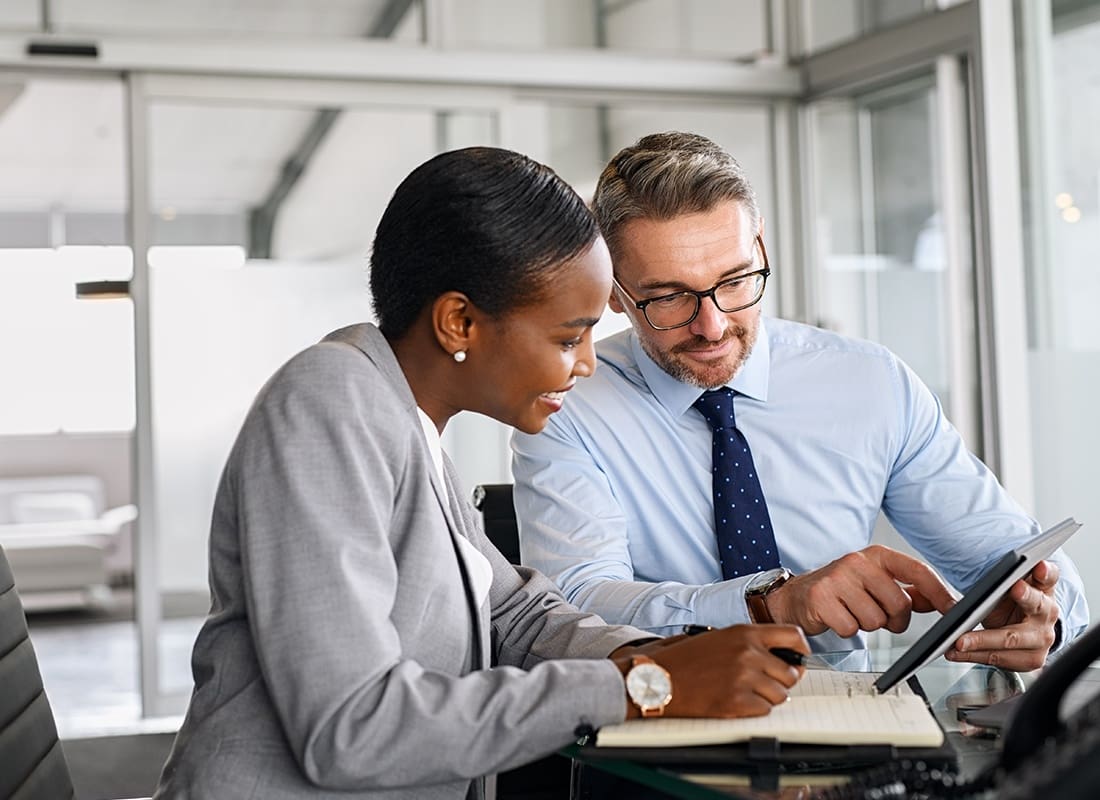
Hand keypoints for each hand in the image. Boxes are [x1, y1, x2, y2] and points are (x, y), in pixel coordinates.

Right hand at [612, 624, 809, 718]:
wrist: (657, 678)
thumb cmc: (685, 659)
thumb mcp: (719, 638)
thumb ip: (751, 643)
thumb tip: (785, 659)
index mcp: (744, 633)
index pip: (793, 635)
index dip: (801, 650)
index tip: (798, 659)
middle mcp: (748, 652)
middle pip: (791, 673)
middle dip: (781, 681)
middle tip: (764, 683)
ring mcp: (744, 678)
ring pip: (780, 695)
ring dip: (767, 698)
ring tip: (744, 692)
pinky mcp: (737, 701)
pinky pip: (765, 711)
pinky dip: (754, 710)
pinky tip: (735, 701)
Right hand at [764, 545, 955, 637]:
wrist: (796, 596)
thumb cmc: (839, 590)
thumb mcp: (874, 584)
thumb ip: (907, 591)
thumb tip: (940, 600)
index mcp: (876, 555)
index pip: (917, 571)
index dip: (940, 592)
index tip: (955, 609)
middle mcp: (857, 562)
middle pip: (899, 604)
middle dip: (893, 619)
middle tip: (878, 616)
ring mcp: (837, 578)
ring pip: (876, 620)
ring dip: (867, 625)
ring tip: (852, 613)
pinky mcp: (821, 598)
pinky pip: (852, 628)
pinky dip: (847, 629)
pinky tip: (837, 618)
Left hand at [946, 559, 1060, 670]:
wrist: (1022, 629)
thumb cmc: (1011, 602)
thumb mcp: (1006, 585)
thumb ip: (996, 576)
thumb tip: (961, 572)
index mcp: (1043, 587)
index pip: (1048, 576)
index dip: (1045, 571)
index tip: (1039, 566)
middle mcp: (1048, 612)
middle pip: (1035, 606)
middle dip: (1023, 598)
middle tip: (1010, 591)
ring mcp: (1042, 639)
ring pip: (1011, 639)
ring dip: (981, 641)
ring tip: (958, 641)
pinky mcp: (1031, 659)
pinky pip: (1000, 658)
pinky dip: (974, 655)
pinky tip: (956, 652)